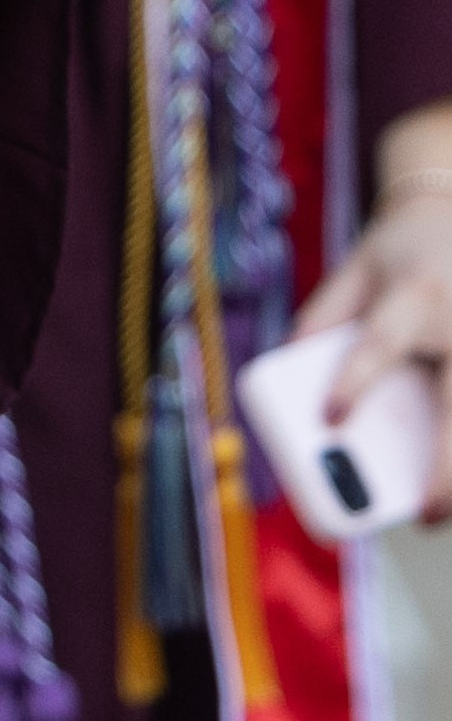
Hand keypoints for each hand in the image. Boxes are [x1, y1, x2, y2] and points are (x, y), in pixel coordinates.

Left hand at [293, 187, 451, 519]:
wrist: (449, 209)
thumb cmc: (399, 252)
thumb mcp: (352, 271)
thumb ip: (319, 317)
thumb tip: (285, 369)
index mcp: (411, 296)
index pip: (379, 344)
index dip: (354, 382)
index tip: (331, 420)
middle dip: (444, 465)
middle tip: (423, 511)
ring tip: (441, 507)